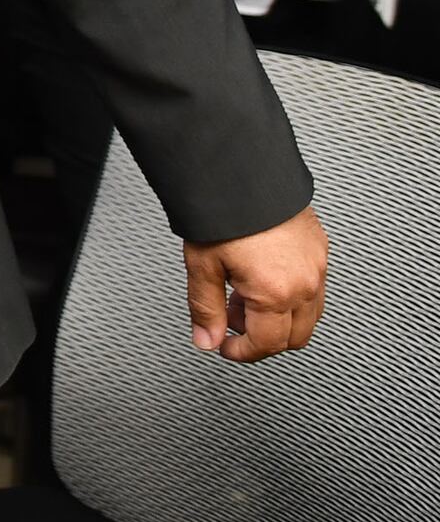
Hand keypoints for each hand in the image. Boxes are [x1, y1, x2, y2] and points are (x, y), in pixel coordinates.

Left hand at [184, 204, 325, 360]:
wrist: (243, 169)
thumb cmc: (223, 210)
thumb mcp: (201, 264)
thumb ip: (204, 308)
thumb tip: (206, 339)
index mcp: (276, 292)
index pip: (267, 344)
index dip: (242, 352)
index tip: (225, 347)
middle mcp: (305, 282)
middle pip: (294, 337)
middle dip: (262, 339)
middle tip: (231, 324)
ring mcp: (317, 265)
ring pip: (308, 315)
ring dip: (277, 318)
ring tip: (241, 297)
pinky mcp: (320, 248)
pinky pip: (313, 288)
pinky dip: (290, 296)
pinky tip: (260, 279)